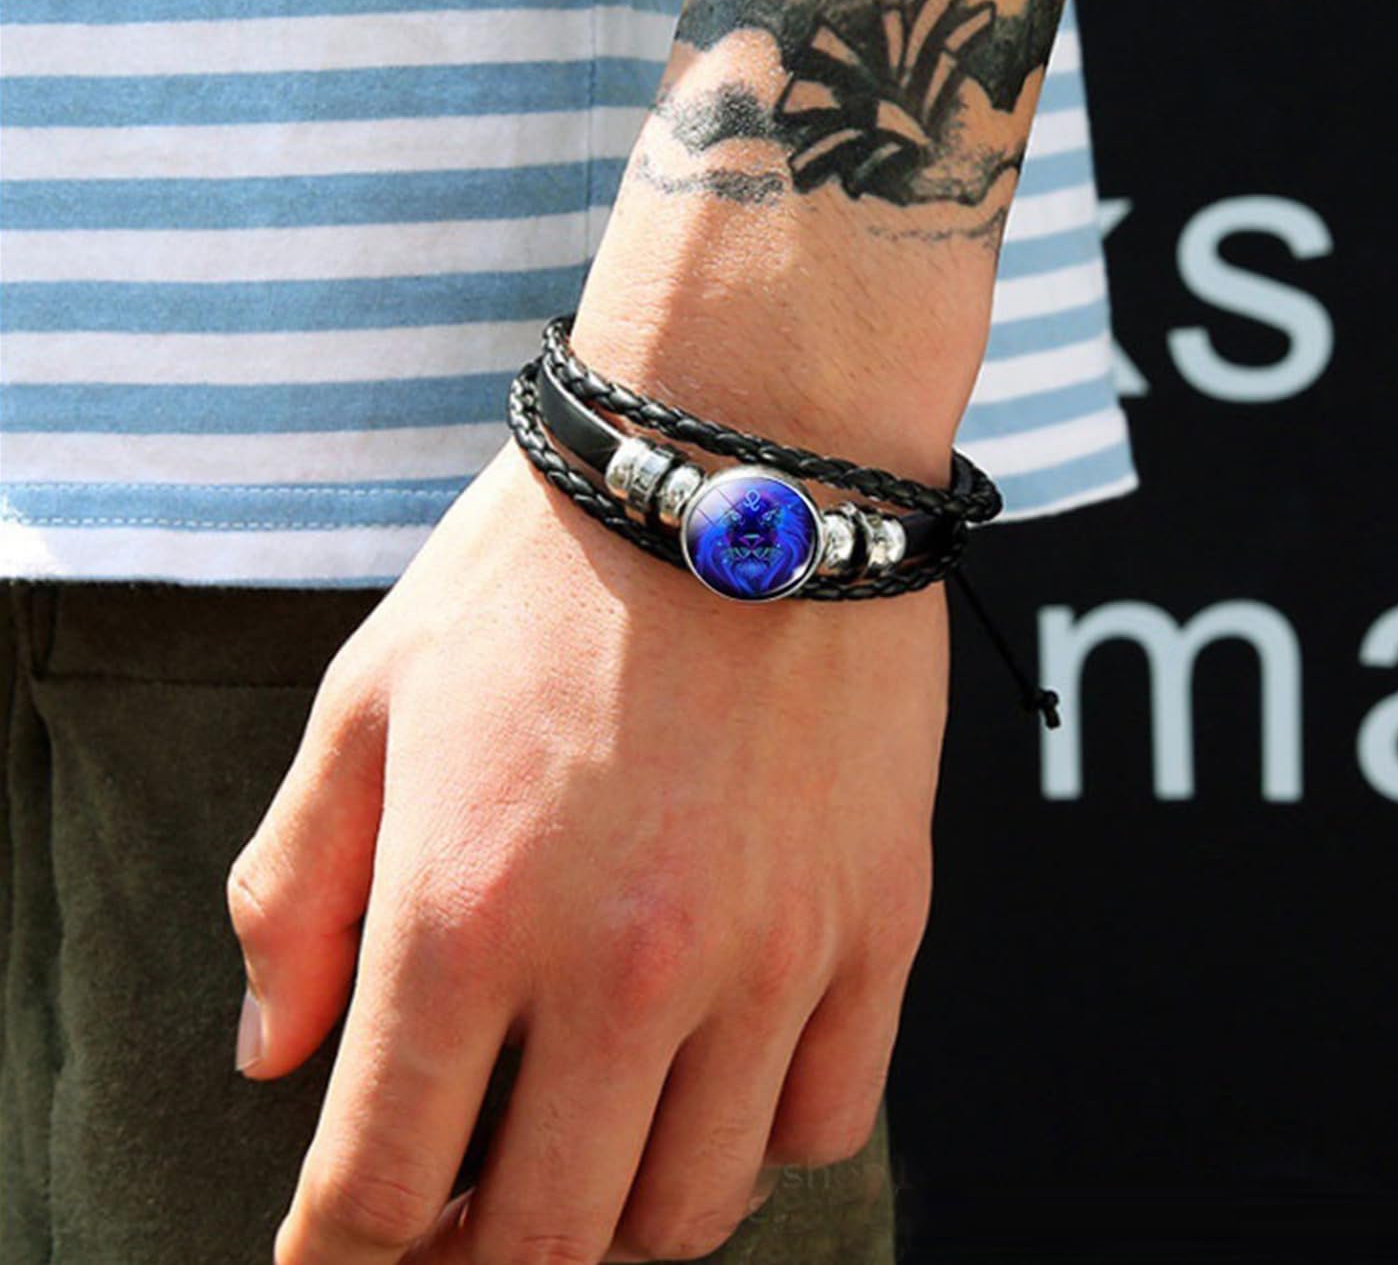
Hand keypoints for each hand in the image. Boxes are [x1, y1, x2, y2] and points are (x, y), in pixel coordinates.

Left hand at [228, 428, 946, 1263]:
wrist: (746, 458)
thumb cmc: (547, 567)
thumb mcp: (369, 699)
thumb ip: (293, 890)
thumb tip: (275, 1057)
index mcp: (466, 914)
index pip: (378, 1187)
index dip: (340, 1255)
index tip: (342, 1251)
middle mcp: (625, 967)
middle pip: (537, 1244)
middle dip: (470, 1261)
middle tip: (454, 1218)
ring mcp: (772, 955)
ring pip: (690, 1211)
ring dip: (615, 1219)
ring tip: (585, 1154)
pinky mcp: (877, 921)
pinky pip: (827, 1118)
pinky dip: (756, 1140)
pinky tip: (716, 1079)